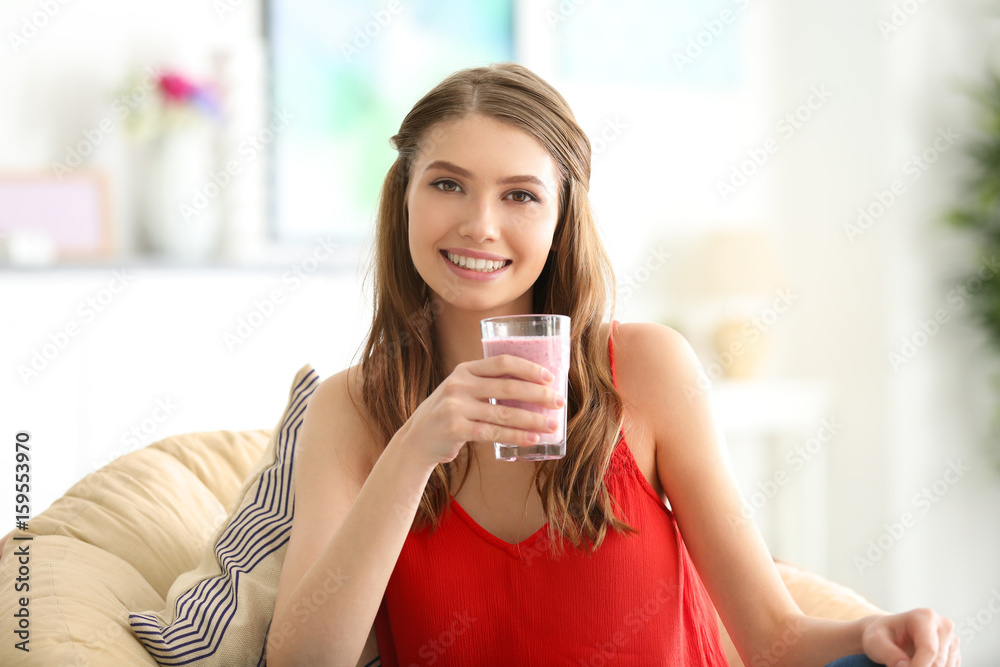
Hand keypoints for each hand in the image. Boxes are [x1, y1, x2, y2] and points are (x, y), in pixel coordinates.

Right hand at [392, 354, 562, 467]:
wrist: (416, 439)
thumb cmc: (448, 414)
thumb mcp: (461, 390)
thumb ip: (486, 385)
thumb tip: (531, 389)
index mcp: (464, 370)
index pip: (502, 362)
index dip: (529, 368)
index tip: (550, 377)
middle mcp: (459, 384)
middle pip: (508, 387)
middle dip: (538, 395)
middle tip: (559, 402)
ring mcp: (456, 407)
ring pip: (504, 413)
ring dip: (533, 420)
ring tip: (552, 425)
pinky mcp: (456, 429)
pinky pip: (494, 433)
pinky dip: (516, 436)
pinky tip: (532, 439)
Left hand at [861, 608, 959, 666]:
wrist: (888, 634)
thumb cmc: (881, 635)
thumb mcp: (875, 641)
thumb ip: (889, 653)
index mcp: (925, 617)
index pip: (929, 650)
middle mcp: (944, 626)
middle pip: (939, 661)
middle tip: (902, 666)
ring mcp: (952, 640)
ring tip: (907, 662)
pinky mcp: (954, 653)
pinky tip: (919, 664)